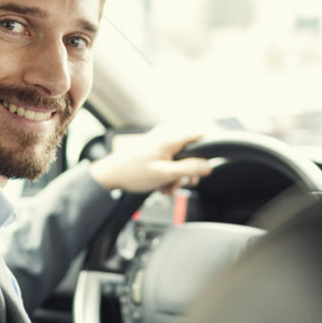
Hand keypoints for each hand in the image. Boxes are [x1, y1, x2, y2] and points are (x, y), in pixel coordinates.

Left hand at [88, 126, 212, 193]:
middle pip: (190, 150)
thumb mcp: (165, 174)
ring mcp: (160, 141)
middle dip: (189, 170)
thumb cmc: (133, 172)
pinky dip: (169, 172)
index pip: (199, 135)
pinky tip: (162, 185)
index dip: (208, 149)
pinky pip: (170, 159)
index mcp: (170, 137)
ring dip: (177, 175)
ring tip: (168, 187)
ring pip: (180, 158)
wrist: (111, 175)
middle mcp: (166, 135)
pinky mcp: (155, 148)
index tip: (210, 163)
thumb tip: (207, 166)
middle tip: (187, 183)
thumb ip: (189, 169)